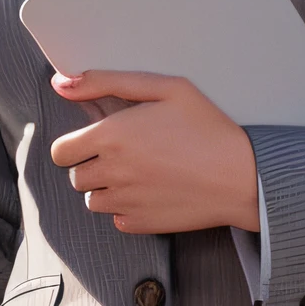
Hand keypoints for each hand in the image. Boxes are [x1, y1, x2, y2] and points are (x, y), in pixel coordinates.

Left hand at [45, 70, 259, 233]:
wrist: (244, 176)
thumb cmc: (207, 127)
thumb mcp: (165, 88)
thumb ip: (106, 81)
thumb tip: (61, 83)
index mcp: (112, 136)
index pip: (60, 151)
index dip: (74, 146)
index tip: (94, 142)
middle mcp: (113, 171)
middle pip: (76, 177)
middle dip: (93, 165)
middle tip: (126, 155)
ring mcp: (126, 202)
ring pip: (93, 201)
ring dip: (107, 189)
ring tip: (140, 174)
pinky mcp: (142, 224)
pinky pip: (117, 219)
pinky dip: (127, 209)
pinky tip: (153, 192)